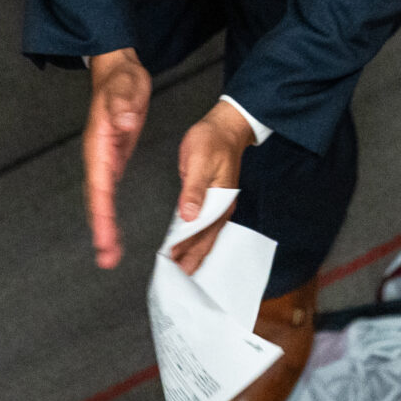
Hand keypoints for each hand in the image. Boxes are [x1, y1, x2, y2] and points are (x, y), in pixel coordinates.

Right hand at [83, 47, 151, 268]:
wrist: (117, 71)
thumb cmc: (121, 80)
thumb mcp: (126, 88)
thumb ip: (123, 105)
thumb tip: (123, 123)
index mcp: (99, 143)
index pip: (99, 184)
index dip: (101, 212)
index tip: (104, 235)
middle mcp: (98, 156)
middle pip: (95, 199)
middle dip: (100, 229)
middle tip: (107, 258)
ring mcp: (103, 159)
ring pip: (100, 199)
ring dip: (103, 227)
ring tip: (109, 255)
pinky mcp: (112, 159)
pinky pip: (108, 192)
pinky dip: (109, 214)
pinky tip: (112, 230)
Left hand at [167, 103, 256, 273]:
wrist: (226, 127)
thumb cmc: (212, 140)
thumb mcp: (199, 160)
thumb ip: (194, 189)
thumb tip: (189, 215)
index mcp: (221, 199)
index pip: (202, 229)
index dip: (188, 245)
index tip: (174, 257)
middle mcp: (223, 206)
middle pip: (208, 238)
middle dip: (194, 256)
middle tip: (180, 273)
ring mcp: (220, 204)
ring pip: (208, 234)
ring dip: (196, 250)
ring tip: (184, 266)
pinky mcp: (214, 200)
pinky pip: (207, 226)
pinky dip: (198, 239)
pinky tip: (190, 245)